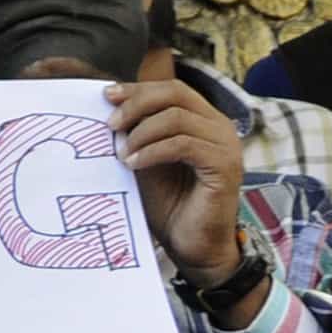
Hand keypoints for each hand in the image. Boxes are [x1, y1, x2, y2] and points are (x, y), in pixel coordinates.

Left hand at [109, 79, 249, 281]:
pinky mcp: (224, 165)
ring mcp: (225, 144)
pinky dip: (153, 151)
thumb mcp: (145, 162)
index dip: (138, 89)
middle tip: (110, 125)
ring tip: (121, 154)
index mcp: (202, 120)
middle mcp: (218, 126)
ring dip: (141, 133)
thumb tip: (107, 113)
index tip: (106, 95)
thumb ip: (135, 137)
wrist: (191, 244)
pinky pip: (184, 145)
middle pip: (175, 94)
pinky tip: (133, 165)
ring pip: (177, 118)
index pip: (171, 89)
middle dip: (137, 104)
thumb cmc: (169, 205)